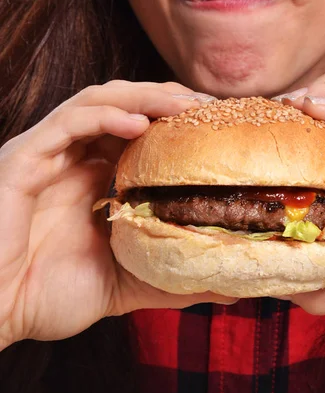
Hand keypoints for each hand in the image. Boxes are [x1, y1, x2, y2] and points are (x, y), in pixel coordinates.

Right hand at [0, 81, 232, 349]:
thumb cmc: (47, 296)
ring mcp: (48, 155)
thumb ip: (172, 276)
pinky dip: (104, 116)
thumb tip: (231, 286)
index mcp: (93, 176)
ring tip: (182, 103)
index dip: (175, 119)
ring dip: (141, 96)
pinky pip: (65, 124)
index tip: (217, 122)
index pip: (138, 129)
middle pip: (122, 105)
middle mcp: (72, 157)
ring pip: (96, 101)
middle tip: (207, 105)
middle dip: (165, 98)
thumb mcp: (126, 281)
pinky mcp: (24, 161)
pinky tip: (138, 124)